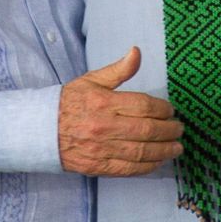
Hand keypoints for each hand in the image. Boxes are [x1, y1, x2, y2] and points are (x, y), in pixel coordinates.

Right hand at [58, 47, 183, 176]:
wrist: (41, 130)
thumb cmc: (69, 102)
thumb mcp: (92, 80)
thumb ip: (118, 69)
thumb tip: (137, 52)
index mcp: (103, 102)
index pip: (143, 106)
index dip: (162, 109)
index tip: (170, 110)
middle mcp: (104, 126)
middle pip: (146, 130)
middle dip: (169, 131)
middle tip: (180, 129)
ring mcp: (101, 149)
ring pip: (141, 152)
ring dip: (164, 151)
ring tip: (177, 148)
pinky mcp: (98, 166)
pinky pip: (129, 169)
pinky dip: (147, 166)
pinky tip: (158, 161)